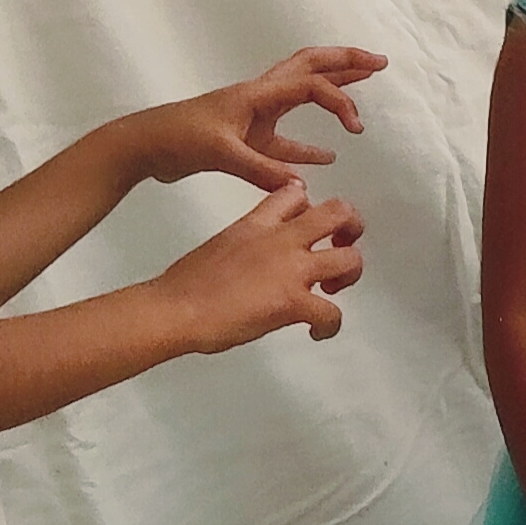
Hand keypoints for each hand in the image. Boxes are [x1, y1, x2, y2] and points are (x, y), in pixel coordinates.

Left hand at [123, 47, 385, 193]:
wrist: (144, 146)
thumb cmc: (178, 140)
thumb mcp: (221, 153)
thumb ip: (262, 169)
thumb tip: (302, 185)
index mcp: (258, 94)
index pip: (312, 85)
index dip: (340, 101)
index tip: (356, 129)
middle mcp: (261, 96)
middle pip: (311, 66)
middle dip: (347, 61)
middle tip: (380, 62)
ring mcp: (255, 115)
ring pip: (302, 94)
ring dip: (334, 89)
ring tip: (363, 85)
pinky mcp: (247, 137)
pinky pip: (287, 139)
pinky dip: (309, 146)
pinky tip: (327, 157)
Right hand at [155, 183, 364, 350]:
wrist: (174, 308)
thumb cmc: (184, 286)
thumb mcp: (220, 244)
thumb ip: (248, 244)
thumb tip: (257, 263)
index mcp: (256, 223)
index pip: (295, 193)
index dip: (311, 207)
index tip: (310, 225)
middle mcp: (280, 240)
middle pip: (338, 212)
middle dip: (351, 227)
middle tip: (342, 247)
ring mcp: (290, 270)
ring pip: (349, 259)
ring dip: (350, 274)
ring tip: (332, 289)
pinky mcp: (293, 303)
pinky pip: (333, 314)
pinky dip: (331, 325)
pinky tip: (317, 331)